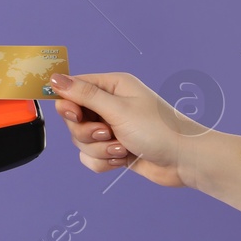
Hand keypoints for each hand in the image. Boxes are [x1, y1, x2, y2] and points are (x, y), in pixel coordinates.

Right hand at [49, 72, 206, 187]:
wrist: (186, 161)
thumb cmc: (160, 130)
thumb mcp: (118, 109)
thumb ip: (84, 95)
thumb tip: (54, 79)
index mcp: (111, 87)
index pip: (72, 89)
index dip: (68, 104)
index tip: (75, 115)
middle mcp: (109, 106)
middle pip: (73, 118)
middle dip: (88, 132)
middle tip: (108, 134)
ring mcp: (111, 128)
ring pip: (80, 140)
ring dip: (100, 149)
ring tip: (123, 149)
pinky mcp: (114, 149)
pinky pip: (90, 157)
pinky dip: (104, 161)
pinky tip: (124, 159)